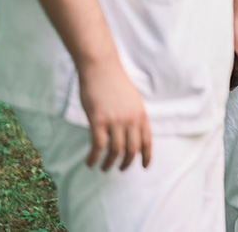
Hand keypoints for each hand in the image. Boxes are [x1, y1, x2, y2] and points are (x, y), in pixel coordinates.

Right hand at [78, 56, 151, 170]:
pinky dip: (94, 157)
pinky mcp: (98, 120)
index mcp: (141, 114)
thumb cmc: (114, 82)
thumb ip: (133, 116)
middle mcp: (131, 119)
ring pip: (116, 151)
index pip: (147, 141)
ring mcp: (115, 120)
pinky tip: (90, 162)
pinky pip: (98, 146)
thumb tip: (130, 132)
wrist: (101, 67)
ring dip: (110, 163)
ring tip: (104, 168)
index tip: (144, 167)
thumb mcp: (132, 100)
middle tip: (120, 169)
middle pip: (132, 149)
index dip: (147, 156)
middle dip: (127, 163)